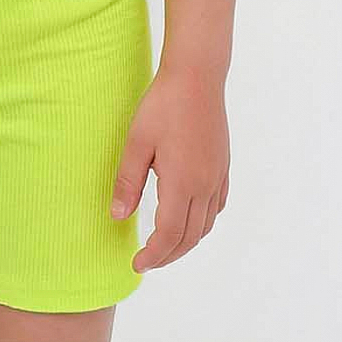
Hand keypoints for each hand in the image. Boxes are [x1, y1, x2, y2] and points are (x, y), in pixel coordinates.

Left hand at [110, 64, 229, 271]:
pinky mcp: (223, 165)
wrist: (197, 77)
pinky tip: (191, 216)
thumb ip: (128, 181)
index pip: (169, 235)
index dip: (153, 255)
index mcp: (182, 184)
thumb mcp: (137, 142)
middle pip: (190, 237)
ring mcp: (217, 176)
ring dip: (186, 241)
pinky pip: (217, 205)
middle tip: (147, 260)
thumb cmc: (163, 105)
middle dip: (168, 255)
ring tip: (165, 244)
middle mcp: (205, 186)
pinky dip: (203, 221)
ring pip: (206, 224)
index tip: (137, 264)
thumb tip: (118, 217)